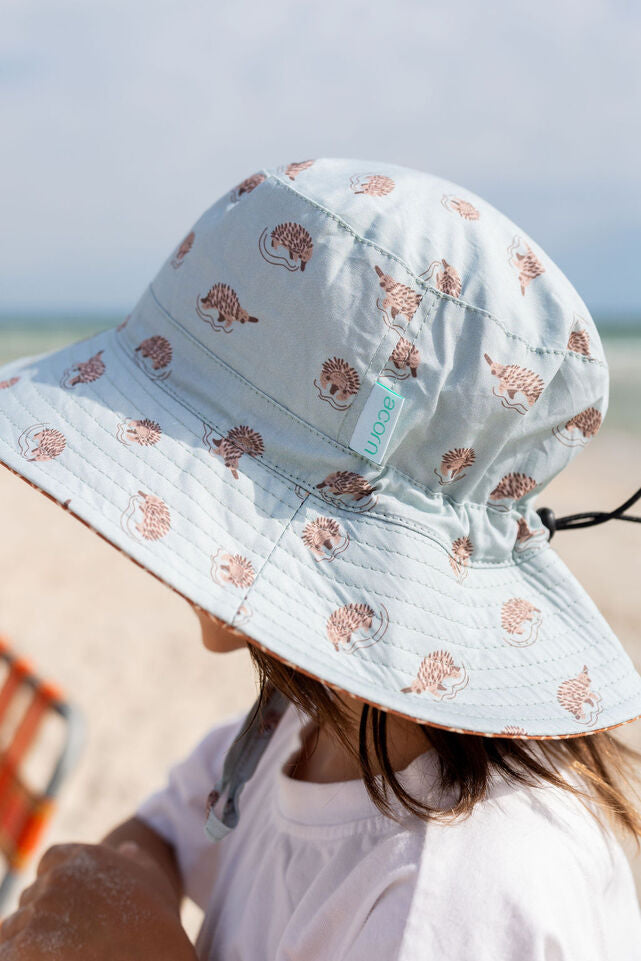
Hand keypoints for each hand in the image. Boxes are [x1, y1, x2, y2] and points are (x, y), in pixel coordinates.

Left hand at [0, 841, 196, 959]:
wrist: (150, 956)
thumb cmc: (156, 922)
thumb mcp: (151, 877)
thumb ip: (134, 858)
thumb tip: (127, 849)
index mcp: (81, 857)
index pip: (48, 863)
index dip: (53, 884)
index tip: (66, 908)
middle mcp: (56, 879)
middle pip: (30, 898)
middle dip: (41, 918)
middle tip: (67, 941)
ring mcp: (39, 912)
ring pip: (14, 927)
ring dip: (27, 943)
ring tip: (56, 955)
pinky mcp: (25, 946)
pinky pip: (8, 952)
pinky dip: (18, 958)